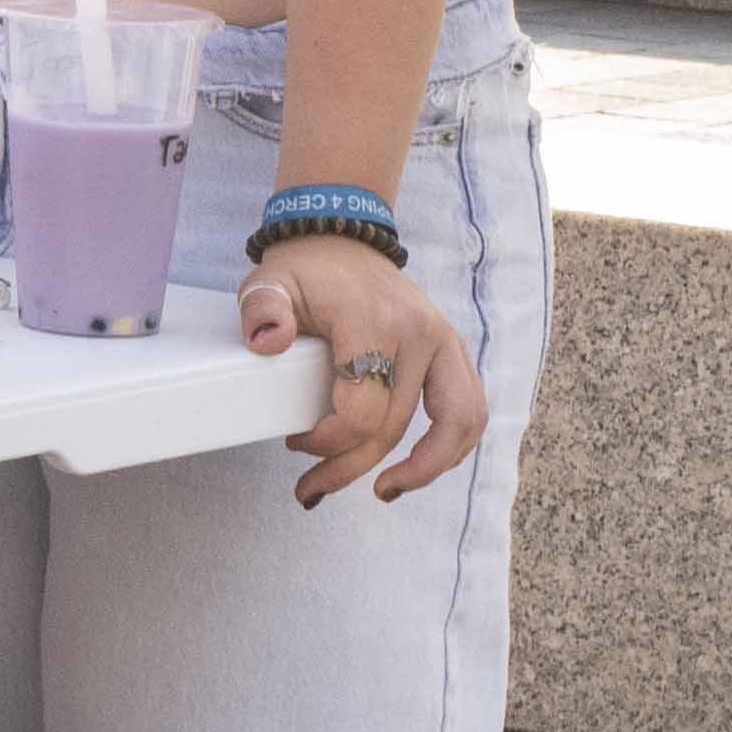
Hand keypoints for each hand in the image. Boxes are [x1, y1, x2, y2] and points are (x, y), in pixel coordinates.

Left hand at [238, 228, 479, 507]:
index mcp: (375, 321)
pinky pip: (470, 410)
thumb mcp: (269, 282)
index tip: (296, 442)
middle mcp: (420, 333)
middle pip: (394, 426)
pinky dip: (451, 446)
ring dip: (422, 470)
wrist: (342, 240)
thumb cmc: (304, 271)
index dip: (329, 442)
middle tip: (311, 489)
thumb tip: (268, 341)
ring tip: (385, 491)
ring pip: (455, 425)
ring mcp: (444, 341)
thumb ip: (261, 308)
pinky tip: (420, 468)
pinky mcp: (454, 352)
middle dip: (351, 467)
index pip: (362, 410)